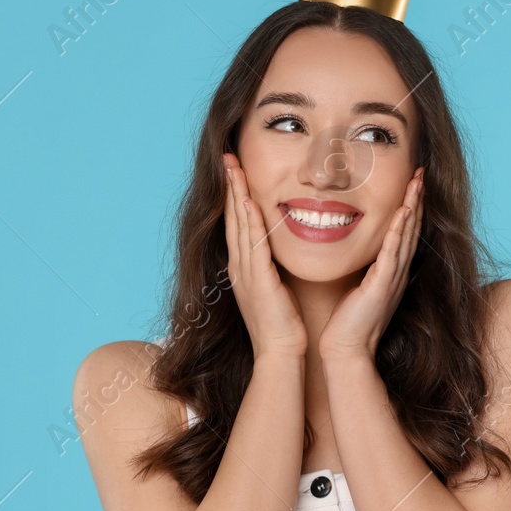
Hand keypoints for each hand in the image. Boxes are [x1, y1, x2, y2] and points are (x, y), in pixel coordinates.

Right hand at [223, 152, 307, 360]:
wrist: (280, 353)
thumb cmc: (283, 325)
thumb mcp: (275, 289)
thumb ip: (272, 268)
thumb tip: (278, 252)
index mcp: (243, 268)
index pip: (237, 223)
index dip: (235, 195)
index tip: (235, 170)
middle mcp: (239, 266)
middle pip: (232, 217)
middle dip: (230, 185)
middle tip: (227, 157)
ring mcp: (245, 272)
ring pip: (238, 224)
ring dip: (236, 193)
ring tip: (233, 166)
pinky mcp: (258, 280)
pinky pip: (252, 245)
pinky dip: (249, 221)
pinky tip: (248, 201)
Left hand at [319, 170, 423, 359]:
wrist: (347, 351)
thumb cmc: (348, 324)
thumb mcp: (358, 289)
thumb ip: (363, 270)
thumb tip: (357, 252)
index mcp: (392, 273)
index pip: (404, 233)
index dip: (410, 207)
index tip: (412, 183)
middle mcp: (397, 273)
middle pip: (411, 229)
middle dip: (417, 199)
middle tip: (421, 173)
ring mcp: (393, 279)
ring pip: (406, 235)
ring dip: (412, 206)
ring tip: (416, 182)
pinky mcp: (382, 286)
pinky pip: (392, 253)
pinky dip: (398, 231)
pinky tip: (402, 211)